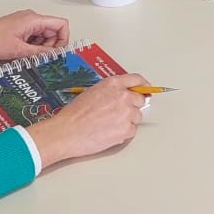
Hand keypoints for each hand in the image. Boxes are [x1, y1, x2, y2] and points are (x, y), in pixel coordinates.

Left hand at [0, 10, 69, 60]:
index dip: (63, 39)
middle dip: (50, 47)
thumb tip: (55, 55)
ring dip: (40, 48)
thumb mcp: (20, 50)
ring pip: (44, 36)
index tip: (57, 53)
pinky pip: (34, 37)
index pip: (61, 24)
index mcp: (34, 19)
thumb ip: (41, 53)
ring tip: (27, 55)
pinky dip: (32, 46)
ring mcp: (26, 22)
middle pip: (53, 32)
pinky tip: (22, 52)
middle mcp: (32, 18)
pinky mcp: (20, 28)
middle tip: (39, 57)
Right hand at [25, 74, 148, 165]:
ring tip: (109, 124)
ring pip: (136, 117)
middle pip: (140, 100)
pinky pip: (132, 131)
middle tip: (118, 114)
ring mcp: (126, 113)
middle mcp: (123, 96)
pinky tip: (109, 132)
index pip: (137, 79)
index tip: (146, 88)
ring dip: (127, 121)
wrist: (67, 131)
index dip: (143, 85)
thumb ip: (110, 91)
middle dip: (132, 106)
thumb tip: (122, 95)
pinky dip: (123, 133)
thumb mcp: (92, 92)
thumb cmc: (74, 114)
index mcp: (113, 84)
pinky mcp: (126, 130)